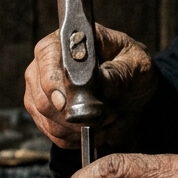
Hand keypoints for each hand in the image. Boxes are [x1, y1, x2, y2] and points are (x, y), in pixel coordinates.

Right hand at [23, 25, 157, 147]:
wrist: (132, 93)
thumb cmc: (132, 69)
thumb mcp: (137, 66)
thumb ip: (118, 72)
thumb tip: (99, 79)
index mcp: (68, 40)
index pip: (47, 57)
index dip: (52, 82)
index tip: (64, 104)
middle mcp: (47, 62)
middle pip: (41, 95)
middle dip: (74, 113)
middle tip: (107, 114)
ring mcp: (40, 89)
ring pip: (46, 118)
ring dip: (78, 127)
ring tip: (106, 119)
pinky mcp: (44, 113)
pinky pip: (53, 133)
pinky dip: (76, 137)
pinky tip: (95, 129)